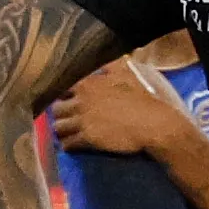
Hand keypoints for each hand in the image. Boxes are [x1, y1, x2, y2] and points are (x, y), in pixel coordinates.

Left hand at [48, 54, 198, 157]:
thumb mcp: (127, 74)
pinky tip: (71, 147)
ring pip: (58, 127)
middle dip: (60, 115)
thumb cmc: (142, 98)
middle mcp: (80, 101)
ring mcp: (83, 120)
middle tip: (65, 120)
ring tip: (65, 134)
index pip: (61, 89)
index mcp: (86, 84)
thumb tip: (105, 61)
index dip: (63, 97)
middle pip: (56, 109)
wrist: (153, 124)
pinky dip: (68, 146)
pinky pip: (68, 143)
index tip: (66, 102)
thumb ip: (111, 66)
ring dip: (61, 131)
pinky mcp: (87, 138)